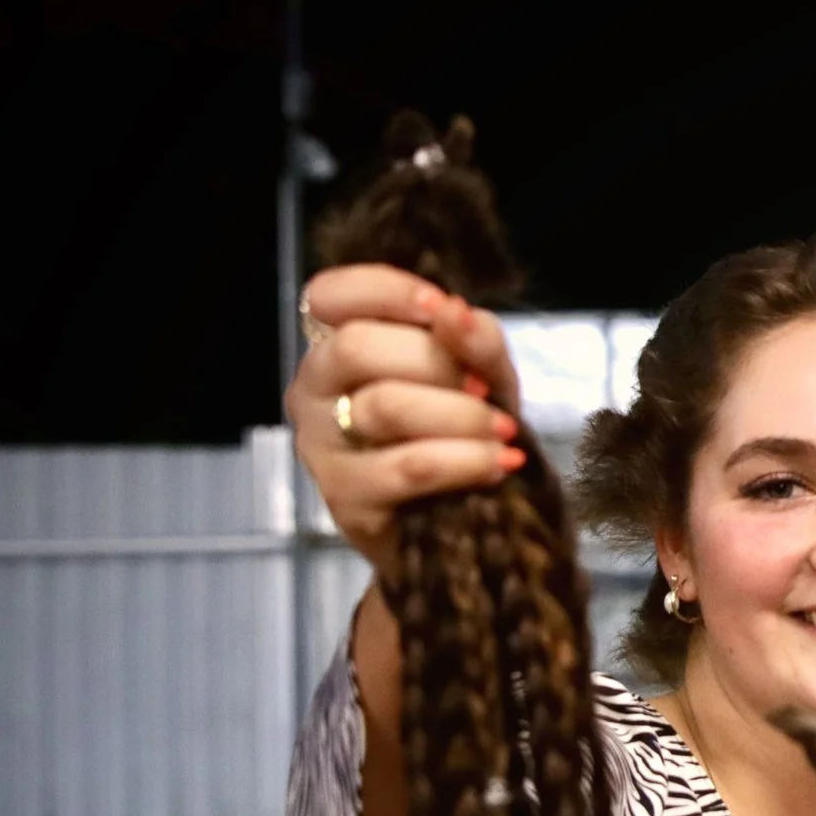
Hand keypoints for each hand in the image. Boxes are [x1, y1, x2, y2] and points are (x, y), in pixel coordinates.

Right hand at [287, 264, 526, 582]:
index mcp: (335, 345)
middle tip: (482, 388)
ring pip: (385, 407)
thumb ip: (473, 339)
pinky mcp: (345, 500)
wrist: (468, 524)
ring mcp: (321, 447)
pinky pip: (408, 467)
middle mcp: (313, 390)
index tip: (441, 307)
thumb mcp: (482, 374)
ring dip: (460, 415)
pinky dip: (464, 461)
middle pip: (356, 347)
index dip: (384, 291)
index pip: (328, 296)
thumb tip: (453, 311)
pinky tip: (497, 464)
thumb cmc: (463, 432)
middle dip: (435, 361)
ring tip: (503, 432)